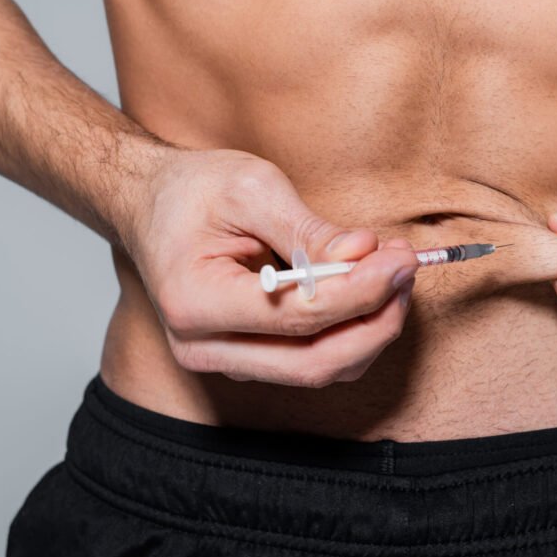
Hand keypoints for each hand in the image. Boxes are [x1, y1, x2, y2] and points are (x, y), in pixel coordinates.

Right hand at [122, 148, 419, 386]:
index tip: (400, 259)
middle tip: (406, 272)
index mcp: (194, 303)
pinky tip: (369, 289)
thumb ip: (310, 229)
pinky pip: (313, 360)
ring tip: (393, 273)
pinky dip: (351, 331)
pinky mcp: (247, 359)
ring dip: (370, 329)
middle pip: (315, 363)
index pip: (299, 317)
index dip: (361, 291)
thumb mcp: (251, 187)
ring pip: (320, 369)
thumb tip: (365, 255)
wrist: (150, 204)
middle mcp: (204, 347)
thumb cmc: (192, 191)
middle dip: (375, 322)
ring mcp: (224, 361)